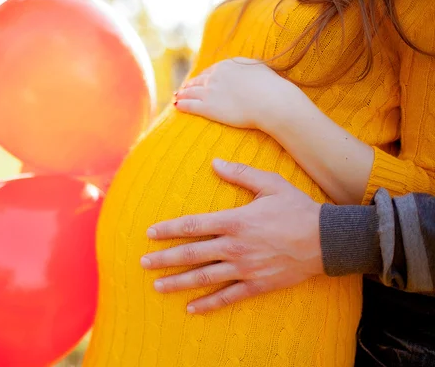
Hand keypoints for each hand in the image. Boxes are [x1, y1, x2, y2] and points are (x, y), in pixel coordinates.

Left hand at [140, 159, 323, 313]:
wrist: (328, 240)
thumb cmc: (297, 208)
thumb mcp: (269, 183)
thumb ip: (240, 173)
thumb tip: (214, 162)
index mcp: (235, 220)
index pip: (193, 225)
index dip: (168, 229)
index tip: (150, 233)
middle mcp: (235, 246)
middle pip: (192, 254)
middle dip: (165, 259)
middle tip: (143, 263)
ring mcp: (245, 268)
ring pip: (204, 278)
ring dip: (178, 282)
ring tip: (157, 286)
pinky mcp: (257, 284)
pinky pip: (228, 297)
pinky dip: (209, 304)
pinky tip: (191, 308)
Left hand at [174, 57, 305, 131]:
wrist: (270, 101)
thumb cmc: (270, 86)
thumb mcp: (257, 67)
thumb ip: (244, 65)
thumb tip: (241, 66)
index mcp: (226, 65)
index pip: (209, 72)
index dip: (202, 78)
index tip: (198, 81)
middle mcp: (215, 76)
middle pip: (197, 81)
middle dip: (189, 85)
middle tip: (183, 89)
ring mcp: (210, 91)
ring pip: (190, 92)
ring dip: (182, 94)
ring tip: (177, 97)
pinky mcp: (208, 107)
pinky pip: (189, 105)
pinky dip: (181, 104)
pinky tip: (176, 105)